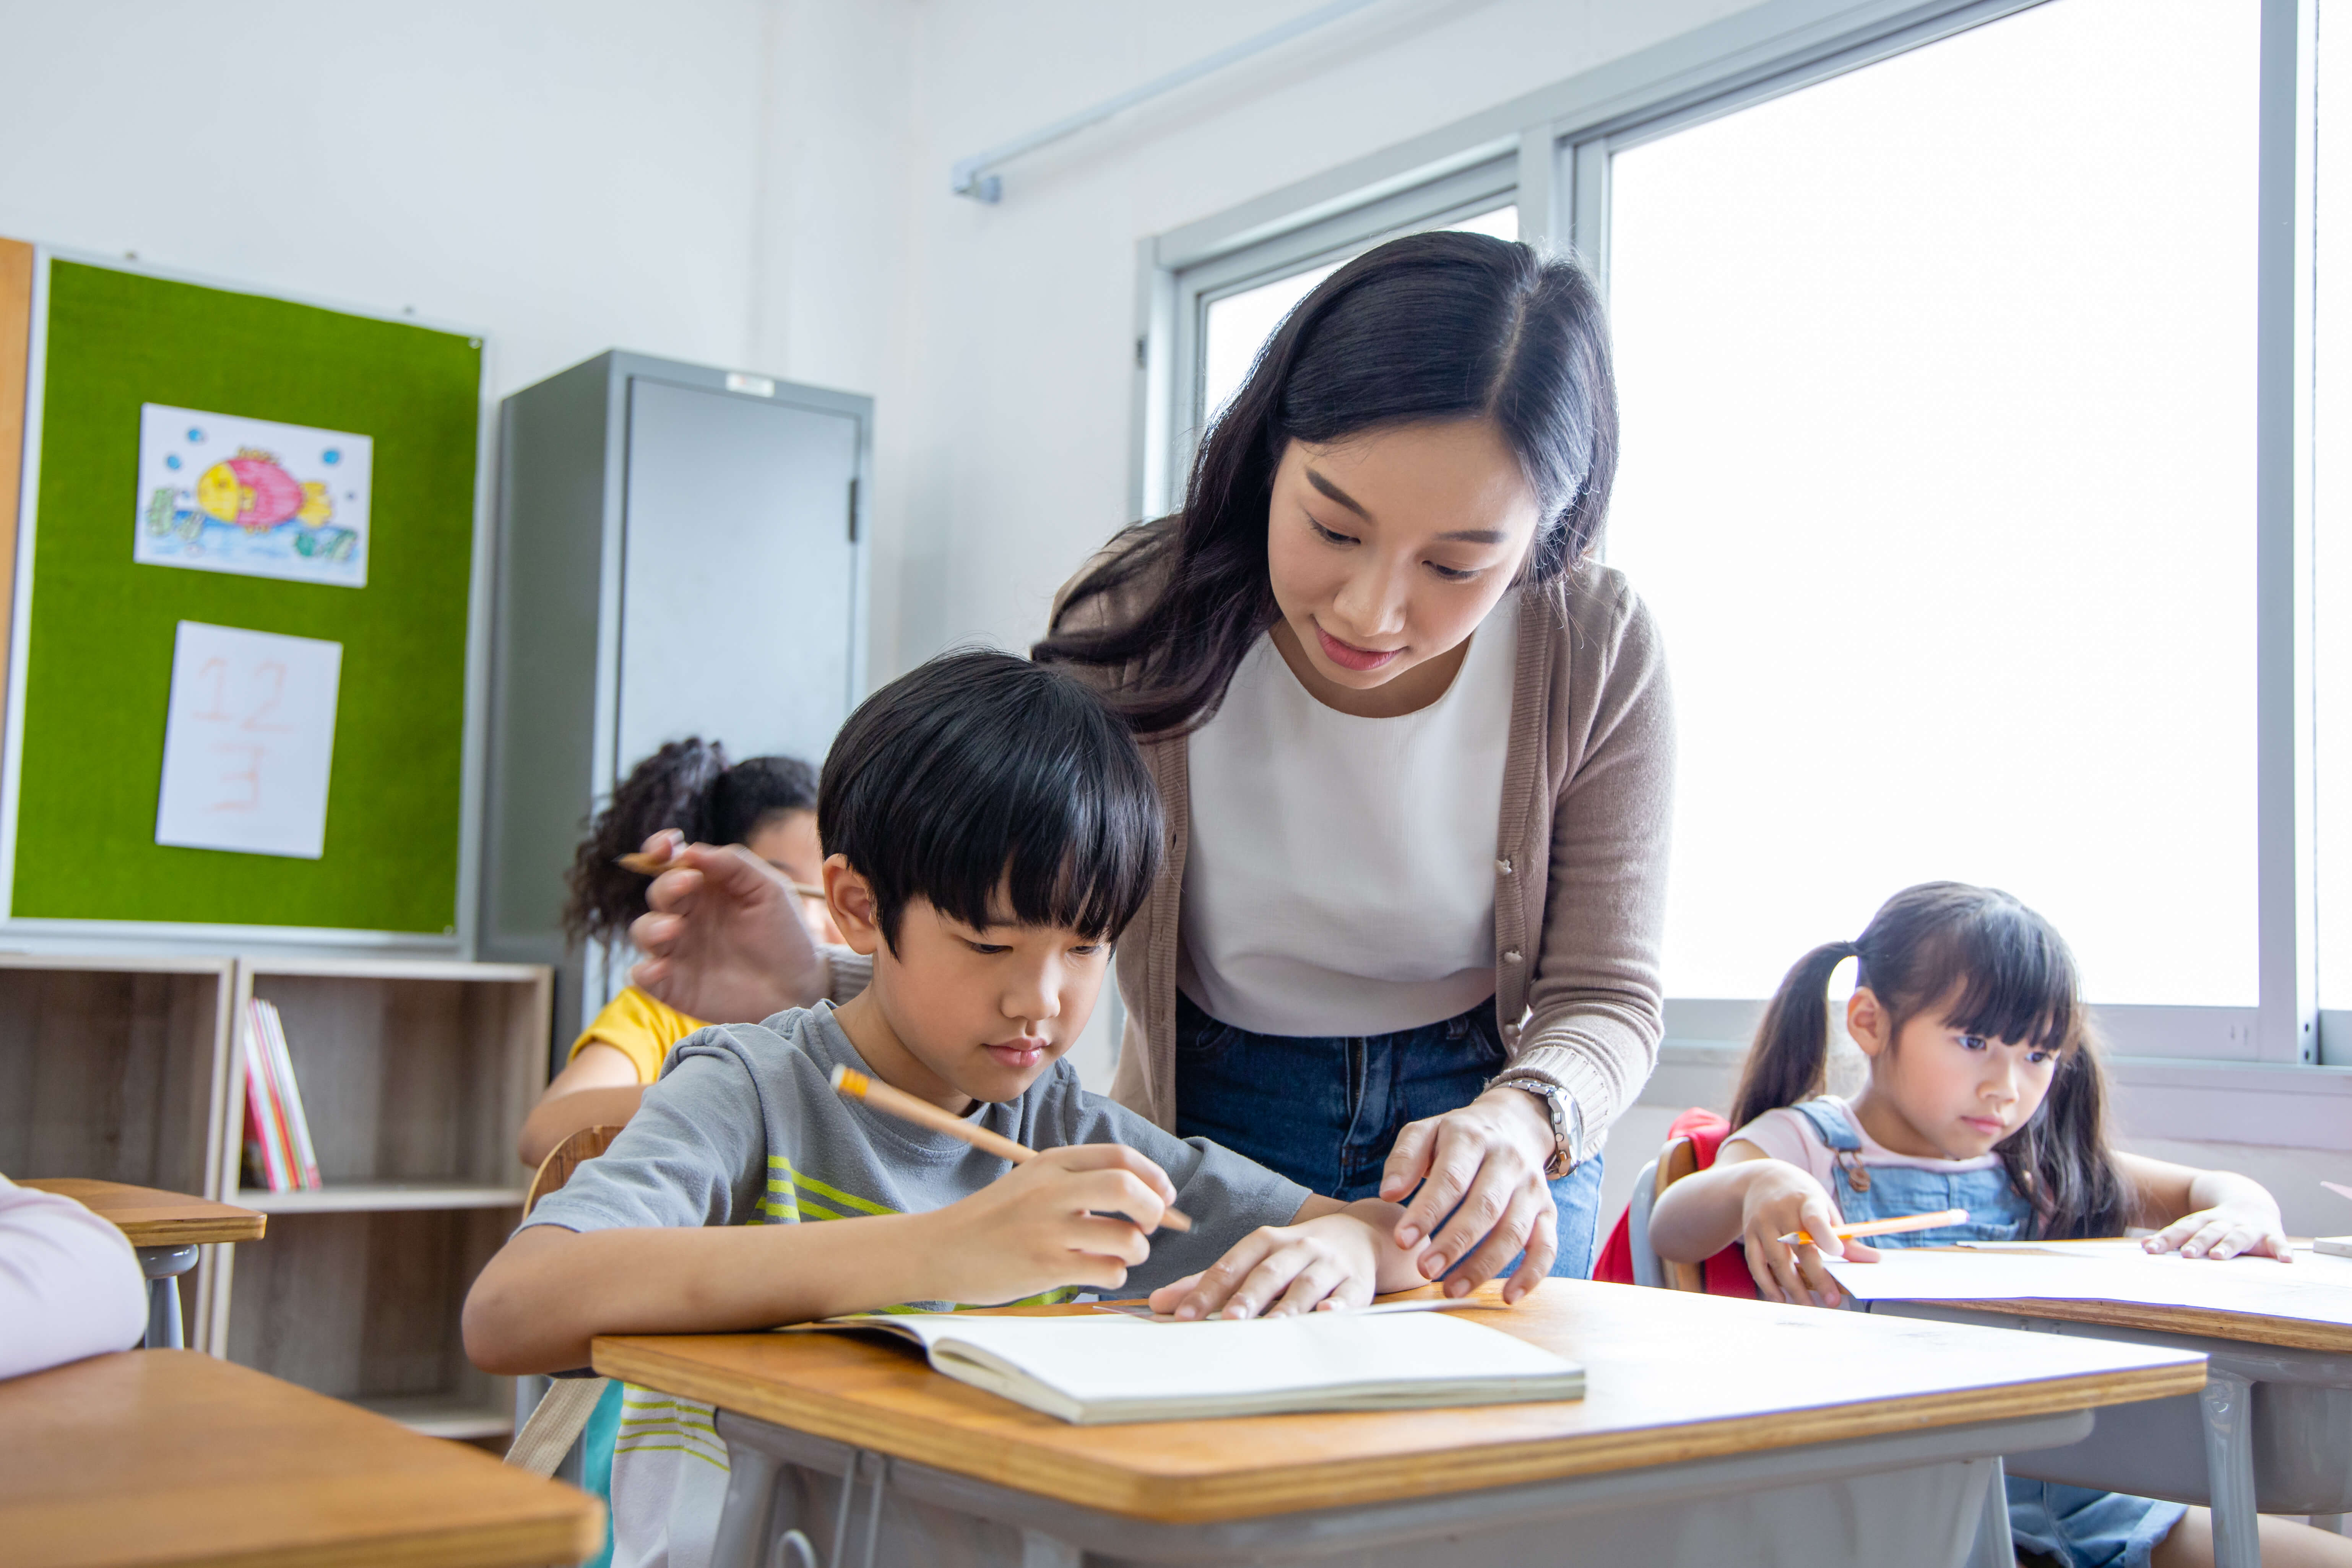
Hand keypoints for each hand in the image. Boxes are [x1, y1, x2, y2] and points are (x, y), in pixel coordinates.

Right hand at [628, 832, 826, 1022]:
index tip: (666, 846)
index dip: (660, 850)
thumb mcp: (768, 889)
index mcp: (705, 888)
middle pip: (658, 893)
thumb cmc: (783, 935)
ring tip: (676, 928)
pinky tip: (662, 969)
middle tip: (689, 883)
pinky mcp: (672, 985)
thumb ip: (733, 864)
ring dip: (653, 926)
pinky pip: (642, 976)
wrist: (797, 987)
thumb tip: (690, 850)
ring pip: (643, 931)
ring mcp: (676, 951)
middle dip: (667, 885)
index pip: (671, 863)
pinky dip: (645, 971)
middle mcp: (686, 916)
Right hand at [918, 1144, 1178, 1304]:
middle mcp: (1050, 1191)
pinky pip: (1107, 1271)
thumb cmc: (993, 1219)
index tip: (1163, 1195)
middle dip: (1153, 1209)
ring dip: (1137, 1250)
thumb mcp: (1032, 1183)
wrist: (939, 1249)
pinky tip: (1096, 1272)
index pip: (1119, 1157)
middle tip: (1150, 1225)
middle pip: (1127, 1188)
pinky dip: (1114, 1274)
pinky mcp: (1045, 1267)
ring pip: (1125, 1237)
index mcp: (1050, 1163)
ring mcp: (1047, 1230)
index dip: (1154, 1177)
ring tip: (1120, 1254)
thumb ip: (1079, 1182)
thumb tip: (1149, 1197)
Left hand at [1147, 1206, 1404, 1320]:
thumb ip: (1209, 1281)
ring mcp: (1328, 1264)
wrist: (1359, 1233)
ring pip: (1306, 1285)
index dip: (1205, 1291)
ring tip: (1272, 1326)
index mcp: (1265, 1242)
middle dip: (1247, 1297)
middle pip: (1268, 1273)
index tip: (1181, 1316)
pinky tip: (1327, 1314)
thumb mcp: (1254, 1258)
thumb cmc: (1294, 1253)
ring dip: (1288, 1306)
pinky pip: (1347, 1294)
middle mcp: (1296, 1248)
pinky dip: (1338, 1305)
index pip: (1231, 1265)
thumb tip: (1157, 1303)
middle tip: (1228, 1320)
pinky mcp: (1357, 1282)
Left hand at [1379, 1088, 1558, 1303]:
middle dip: (1454, 1243)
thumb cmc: (1459, 1136)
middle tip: (1425, 1270)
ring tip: (1452, 1290)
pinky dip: (1531, 1275)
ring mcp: (1531, 1188)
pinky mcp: (1547, 1211)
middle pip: (1485, 1207)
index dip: (1427, 1211)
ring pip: (1513, 1231)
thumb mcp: (1426, 1131)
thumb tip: (1388, 1193)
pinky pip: (1547, 1246)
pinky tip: (1508, 1296)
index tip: (1402, 1240)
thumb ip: (1404, 1159)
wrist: (1515, 1123)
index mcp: (1472, 1140)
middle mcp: (1507, 1162)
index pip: (1451, 1178)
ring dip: (1484, 1265)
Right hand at [1735, 1164, 1875, 1306]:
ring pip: (1776, 1261)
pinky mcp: (1749, 1235)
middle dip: (1817, 1277)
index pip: (1815, 1218)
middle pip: (1799, 1248)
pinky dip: (1767, 1284)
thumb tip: (1872, 1259)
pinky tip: (1781, 1298)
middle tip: (1832, 1301)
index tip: (1837, 1253)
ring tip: (1809, 1306)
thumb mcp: (1824, 1206)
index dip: (1825, 1236)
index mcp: (1805, 1201)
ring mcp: (1762, 1224)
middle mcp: (1780, 1211)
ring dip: (1793, 1287)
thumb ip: (1844, 1235)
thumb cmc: (1801, 1197)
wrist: (1762, 1178)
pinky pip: (1756, 1264)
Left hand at [2143, 1201, 2291, 1261]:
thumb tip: (2144, 1247)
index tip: (2150, 1249)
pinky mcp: (2271, 1235)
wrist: (2251, 1200)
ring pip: (2237, 1236)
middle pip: (2208, 1232)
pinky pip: (2278, 1243)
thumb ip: (2174, 1238)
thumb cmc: (2218, 1222)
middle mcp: (2224, 1222)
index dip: (2165, 1239)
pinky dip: (2282, 1250)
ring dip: (2228, 1245)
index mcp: (2203, 1221)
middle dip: (2197, 1243)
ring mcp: (2248, 1228)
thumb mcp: (2196, 1227)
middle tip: (2188, 1254)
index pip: (2181, 1228)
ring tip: (2220, 1256)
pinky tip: (2285, 1260)